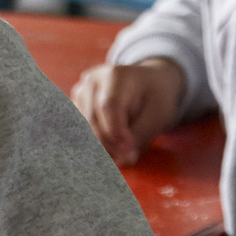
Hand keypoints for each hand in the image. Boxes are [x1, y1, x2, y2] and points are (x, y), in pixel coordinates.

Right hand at [71, 58, 186, 166]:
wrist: (149, 82)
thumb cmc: (157, 98)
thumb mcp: (158, 116)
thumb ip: (139, 137)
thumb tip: (120, 160)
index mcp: (116, 75)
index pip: (108, 106)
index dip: (116, 132)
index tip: (130, 150)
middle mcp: (93, 80)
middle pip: (92, 118)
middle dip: (108, 144)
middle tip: (127, 157)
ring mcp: (81, 91)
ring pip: (82, 126)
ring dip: (100, 146)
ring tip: (121, 154)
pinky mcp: (77, 103)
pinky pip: (79, 128)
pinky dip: (93, 142)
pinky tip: (109, 148)